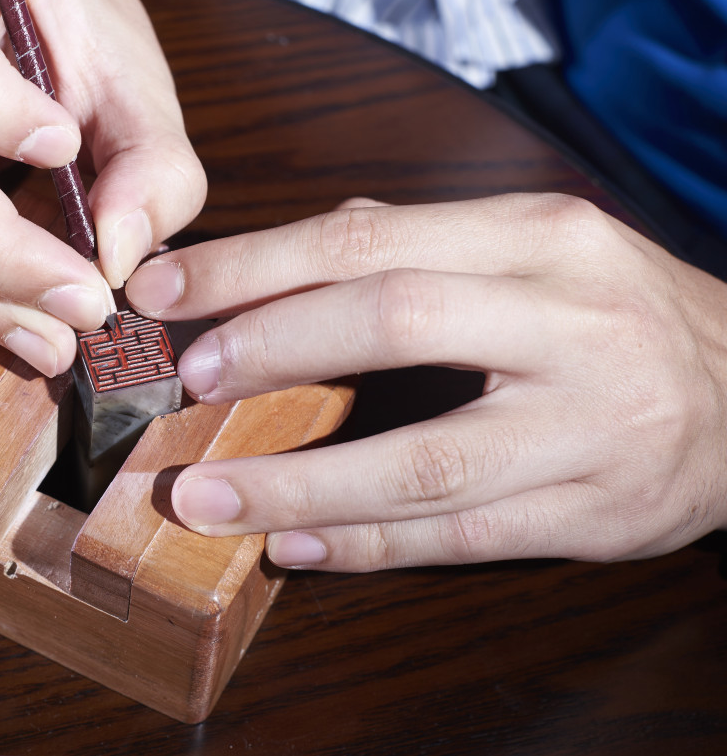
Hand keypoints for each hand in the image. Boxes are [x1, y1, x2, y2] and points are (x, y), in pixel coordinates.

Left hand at [125, 194, 726, 570]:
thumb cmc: (615, 313)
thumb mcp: (535, 247)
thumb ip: (413, 243)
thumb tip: (279, 261)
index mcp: (542, 237)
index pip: (372, 237)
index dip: (256, 266)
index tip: (168, 291)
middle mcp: (572, 323)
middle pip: (396, 323)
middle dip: (272, 350)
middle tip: (189, 382)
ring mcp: (590, 427)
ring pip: (423, 461)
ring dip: (297, 483)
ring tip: (205, 498)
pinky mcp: (596, 515)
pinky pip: (461, 538)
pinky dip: (365, 545)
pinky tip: (292, 546)